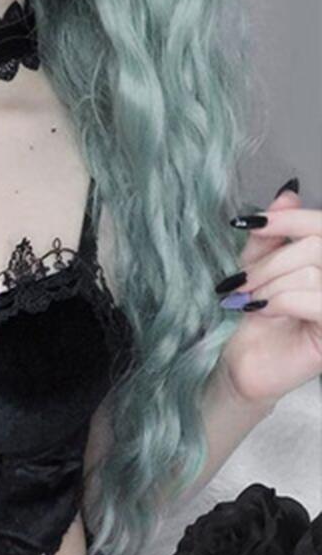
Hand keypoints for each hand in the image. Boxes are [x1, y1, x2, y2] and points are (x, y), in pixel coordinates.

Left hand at [215, 179, 321, 406]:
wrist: (244, 362)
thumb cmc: (256, 313)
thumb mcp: (258, 265)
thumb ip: (272, 233)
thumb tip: (287, 193)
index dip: (288, 219)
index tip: (247, 223)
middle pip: (316, 246)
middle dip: (269, 262)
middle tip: (239, 282)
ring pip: (312, 273)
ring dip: (268, 284)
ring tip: (247, 299)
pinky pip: (312, 300)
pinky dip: (277, 301)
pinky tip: (259, 310)